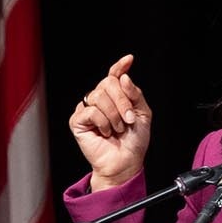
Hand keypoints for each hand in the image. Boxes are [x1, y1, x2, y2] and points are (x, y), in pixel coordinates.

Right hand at [68, 53, 152, 190]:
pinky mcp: (78, 121)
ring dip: (114, 115)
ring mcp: (88, 109)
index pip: (114, 75)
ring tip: (118, 129)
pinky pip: (91, 111)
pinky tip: (105, 133)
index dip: (120, 66)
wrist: (125, 162)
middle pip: (108, 83)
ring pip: (99, 96)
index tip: (129, 59)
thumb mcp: (143, 115)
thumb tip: (123, 77)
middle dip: (122, 101)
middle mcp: (101, 100)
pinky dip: (103, 122)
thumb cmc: (134, 142)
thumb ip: (135, 94)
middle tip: (129, 119)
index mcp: (116, 97)